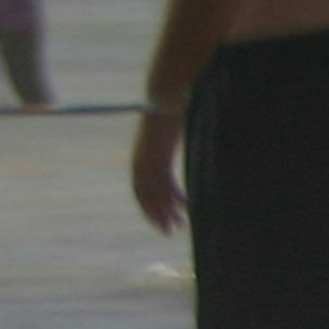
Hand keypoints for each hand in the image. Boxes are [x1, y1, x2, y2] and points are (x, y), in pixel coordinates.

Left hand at [129, 106, 186, 235]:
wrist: (164, 96)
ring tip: (178, 228)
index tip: (162, 221)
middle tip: (169, 232)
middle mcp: (141, 162)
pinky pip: (168, 184)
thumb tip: (184, 158)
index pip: (140, 191)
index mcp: (140, 159)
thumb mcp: (169, 135)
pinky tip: (188, 207)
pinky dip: (176, 198)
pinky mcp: (161, 156)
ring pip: (156, 195)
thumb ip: (172, 152)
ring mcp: (149, 160)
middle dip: (157, 217)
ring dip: (166, 213)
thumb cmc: (169, 113)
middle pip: (146, 197)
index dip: (150, 208)